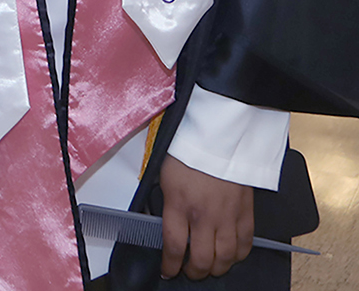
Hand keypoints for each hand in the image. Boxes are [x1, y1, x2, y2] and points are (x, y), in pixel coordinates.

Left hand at [159, 154, 253, 279]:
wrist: (219, 135)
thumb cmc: (189, 150)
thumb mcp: (165, 175)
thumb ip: (166, 202)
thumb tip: (160, 222)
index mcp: (179, 204)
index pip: (174, 247)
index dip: (170, 266)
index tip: (168, 271)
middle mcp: (203, 215)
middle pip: (202, 260)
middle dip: (194, 272)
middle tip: (190, 270)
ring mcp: (227, 216)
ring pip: (225, 259)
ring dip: (216, 268)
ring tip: (210, 266)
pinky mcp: (245, 213)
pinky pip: (245, 245)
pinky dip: (238, 256)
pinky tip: (231, 255)